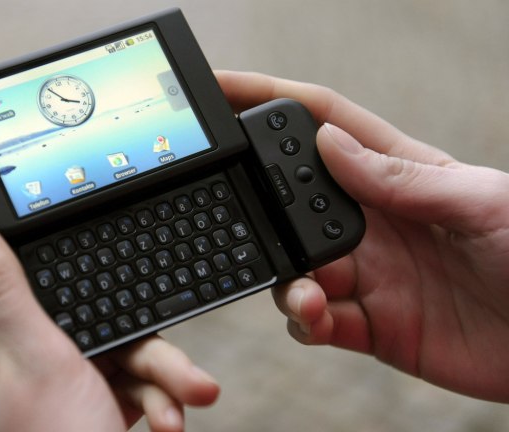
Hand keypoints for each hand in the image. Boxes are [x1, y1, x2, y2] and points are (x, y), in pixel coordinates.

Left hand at [0, 207, 218, 431]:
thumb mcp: (34, 358)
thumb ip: (0, 287)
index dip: (18, 234)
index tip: (63, 217)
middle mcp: (8, 350)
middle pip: (69, 297)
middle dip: (122, 321)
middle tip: (154, 340)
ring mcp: (49, 374)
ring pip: (108, 335)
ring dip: (154, 366)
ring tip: (184, 395)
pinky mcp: (82, 392)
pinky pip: (122, 370)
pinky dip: (154, 392)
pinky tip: (169, 418)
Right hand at [216, 70, 508, 401]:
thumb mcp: (480, 200)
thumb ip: (400, 177)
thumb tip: (328, 142)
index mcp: (398, 174)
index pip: (323, 124)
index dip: (270, 99)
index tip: (221, 90)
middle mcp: (372, 221)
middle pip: (293, 197)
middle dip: (259, 197)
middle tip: (239, 207)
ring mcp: (367, 273)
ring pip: (295, 263)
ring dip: (286, 275)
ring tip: (306, 290)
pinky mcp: (369, 324)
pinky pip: (316, 318)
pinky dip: (303, 318)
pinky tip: (316, 316)